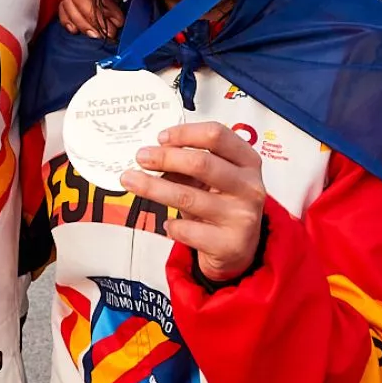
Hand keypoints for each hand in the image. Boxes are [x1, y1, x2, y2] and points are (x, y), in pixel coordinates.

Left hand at [118, 122, 267, 284]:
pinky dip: (171, 225)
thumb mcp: (213, 179)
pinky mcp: (230, 243)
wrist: (238, 249)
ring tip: (132, 181)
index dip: (185, 133)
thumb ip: (189, 164)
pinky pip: (187, 230)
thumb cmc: (222, 205)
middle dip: (165, 158)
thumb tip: (153, 155)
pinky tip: (167, 224)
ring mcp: (242, 216)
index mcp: (248, 161)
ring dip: (153, 187)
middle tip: (141, 157)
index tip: (161, 137)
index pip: (217, 135)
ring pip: (188, 196)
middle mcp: (249, 186)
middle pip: (201, 163)